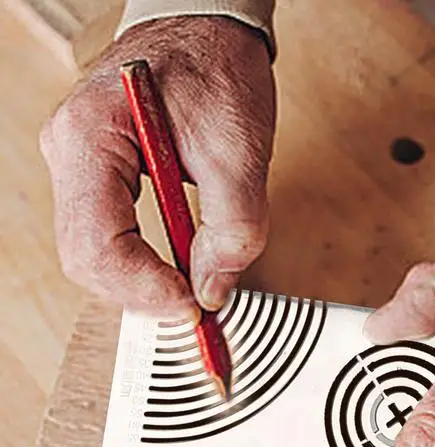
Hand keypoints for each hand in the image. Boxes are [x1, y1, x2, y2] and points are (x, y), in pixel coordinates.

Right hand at [40, 16, 274, 313]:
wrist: (208, 28)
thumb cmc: (218, 69)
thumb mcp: (240, 152)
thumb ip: (233, 229)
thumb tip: (214, 291)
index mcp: (92, 139)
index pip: (98, 245)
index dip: (146, 289)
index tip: (194, 305)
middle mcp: (71, 154)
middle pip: (88, 260)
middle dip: (142, 294)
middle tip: (197, 308)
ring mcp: (80, 167)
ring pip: (95, 255)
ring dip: (143, 284)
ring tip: (192, 290)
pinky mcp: (99, 177)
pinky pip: (109, 238)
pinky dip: (144, 265)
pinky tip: (178, 270)